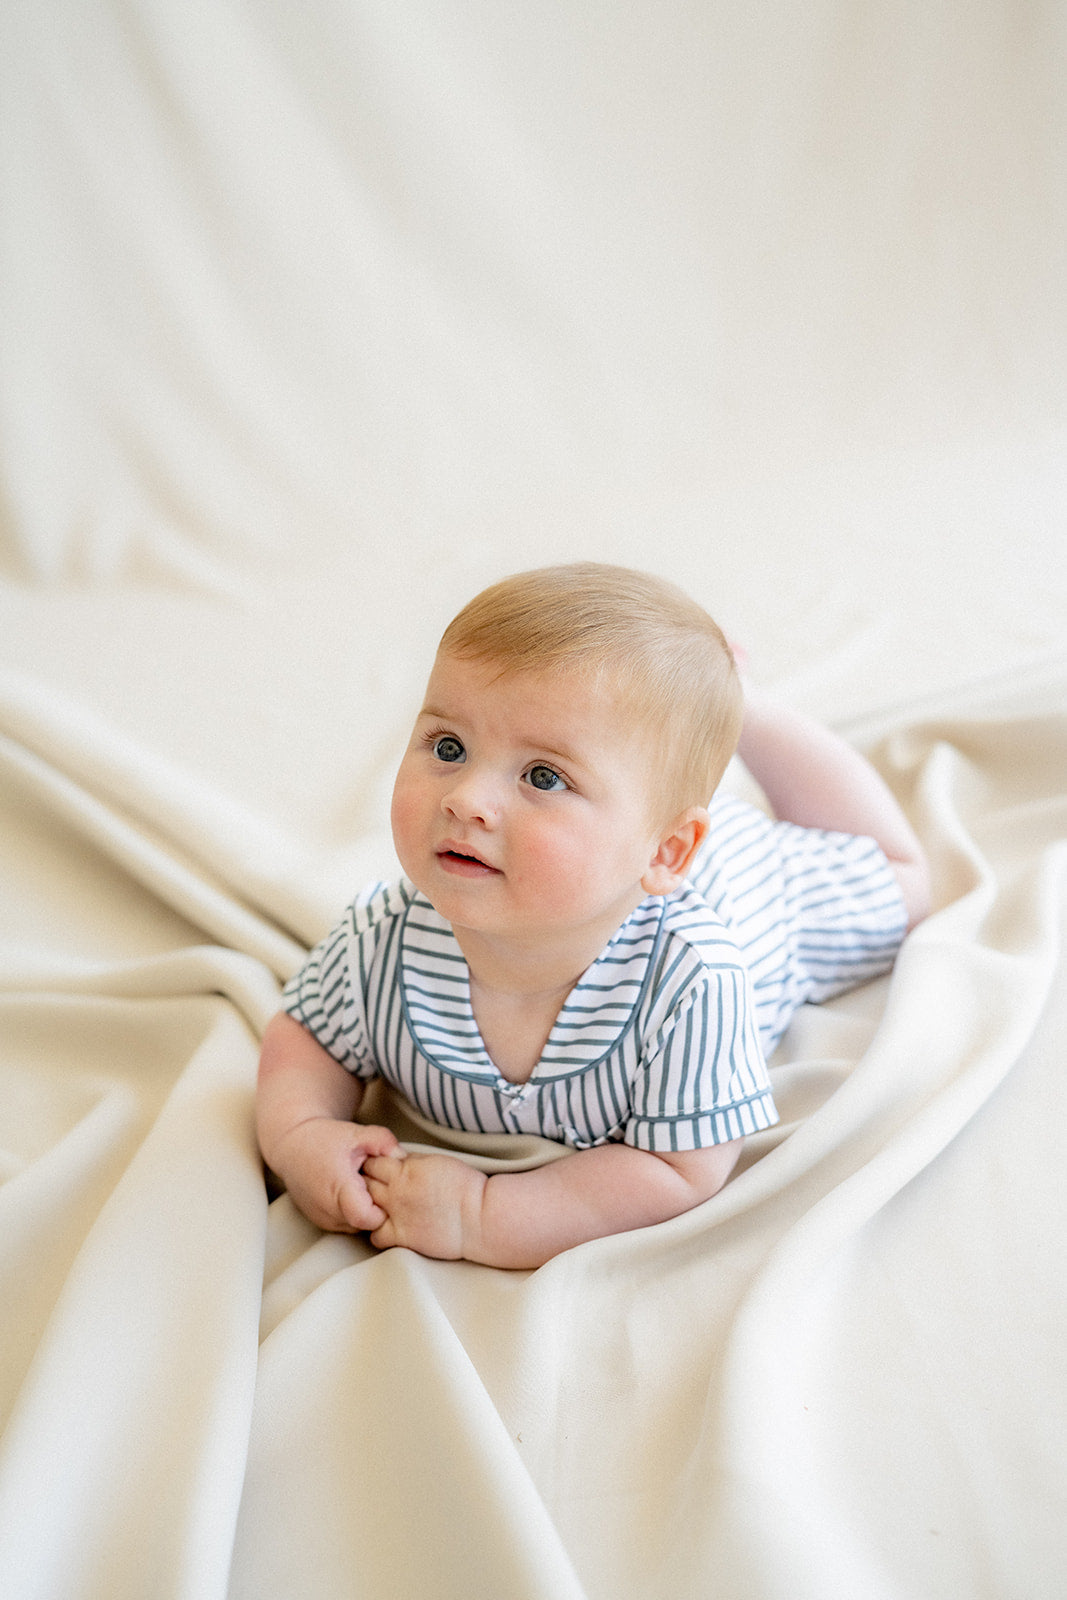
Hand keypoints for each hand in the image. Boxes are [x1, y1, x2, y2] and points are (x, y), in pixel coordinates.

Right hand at [268, 1117, 403, 1233]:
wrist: (292, 1145)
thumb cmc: (324, 1139)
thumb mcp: (357, 1133)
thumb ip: (384, 1142)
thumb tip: (404, 1157)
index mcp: (338, 1188)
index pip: (368, 1219)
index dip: (382, 1209)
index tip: (384, 1190)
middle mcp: (327, 1210)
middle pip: (366, 1225)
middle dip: (376, 1208)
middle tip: (374, 1183)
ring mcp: (322, 1219)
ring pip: (357, 1227)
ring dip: (364, 1211)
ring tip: (361, 1185)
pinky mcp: (320, 1222)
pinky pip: (346, 1225)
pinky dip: (352, 1212)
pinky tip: (352, 1192)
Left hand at [363, 1153, 486, 1259]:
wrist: (478, 1217)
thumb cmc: (464, 1187)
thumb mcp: (436, 1161)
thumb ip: (411, 1161)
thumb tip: (396, 1161)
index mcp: (407, 1169)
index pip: (373, 1162)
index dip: (371, 1164)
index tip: (374, 1169)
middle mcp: (397, 1191)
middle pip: (363, 1182)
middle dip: (363, 1183)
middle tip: (370, 1187)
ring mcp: (397, 1215)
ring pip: (364, 1207)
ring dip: (366, 1206)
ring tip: (376, 1206)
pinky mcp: (402, 1237)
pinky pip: (374, 1235)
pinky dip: (376, 1231)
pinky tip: (386, 1227)